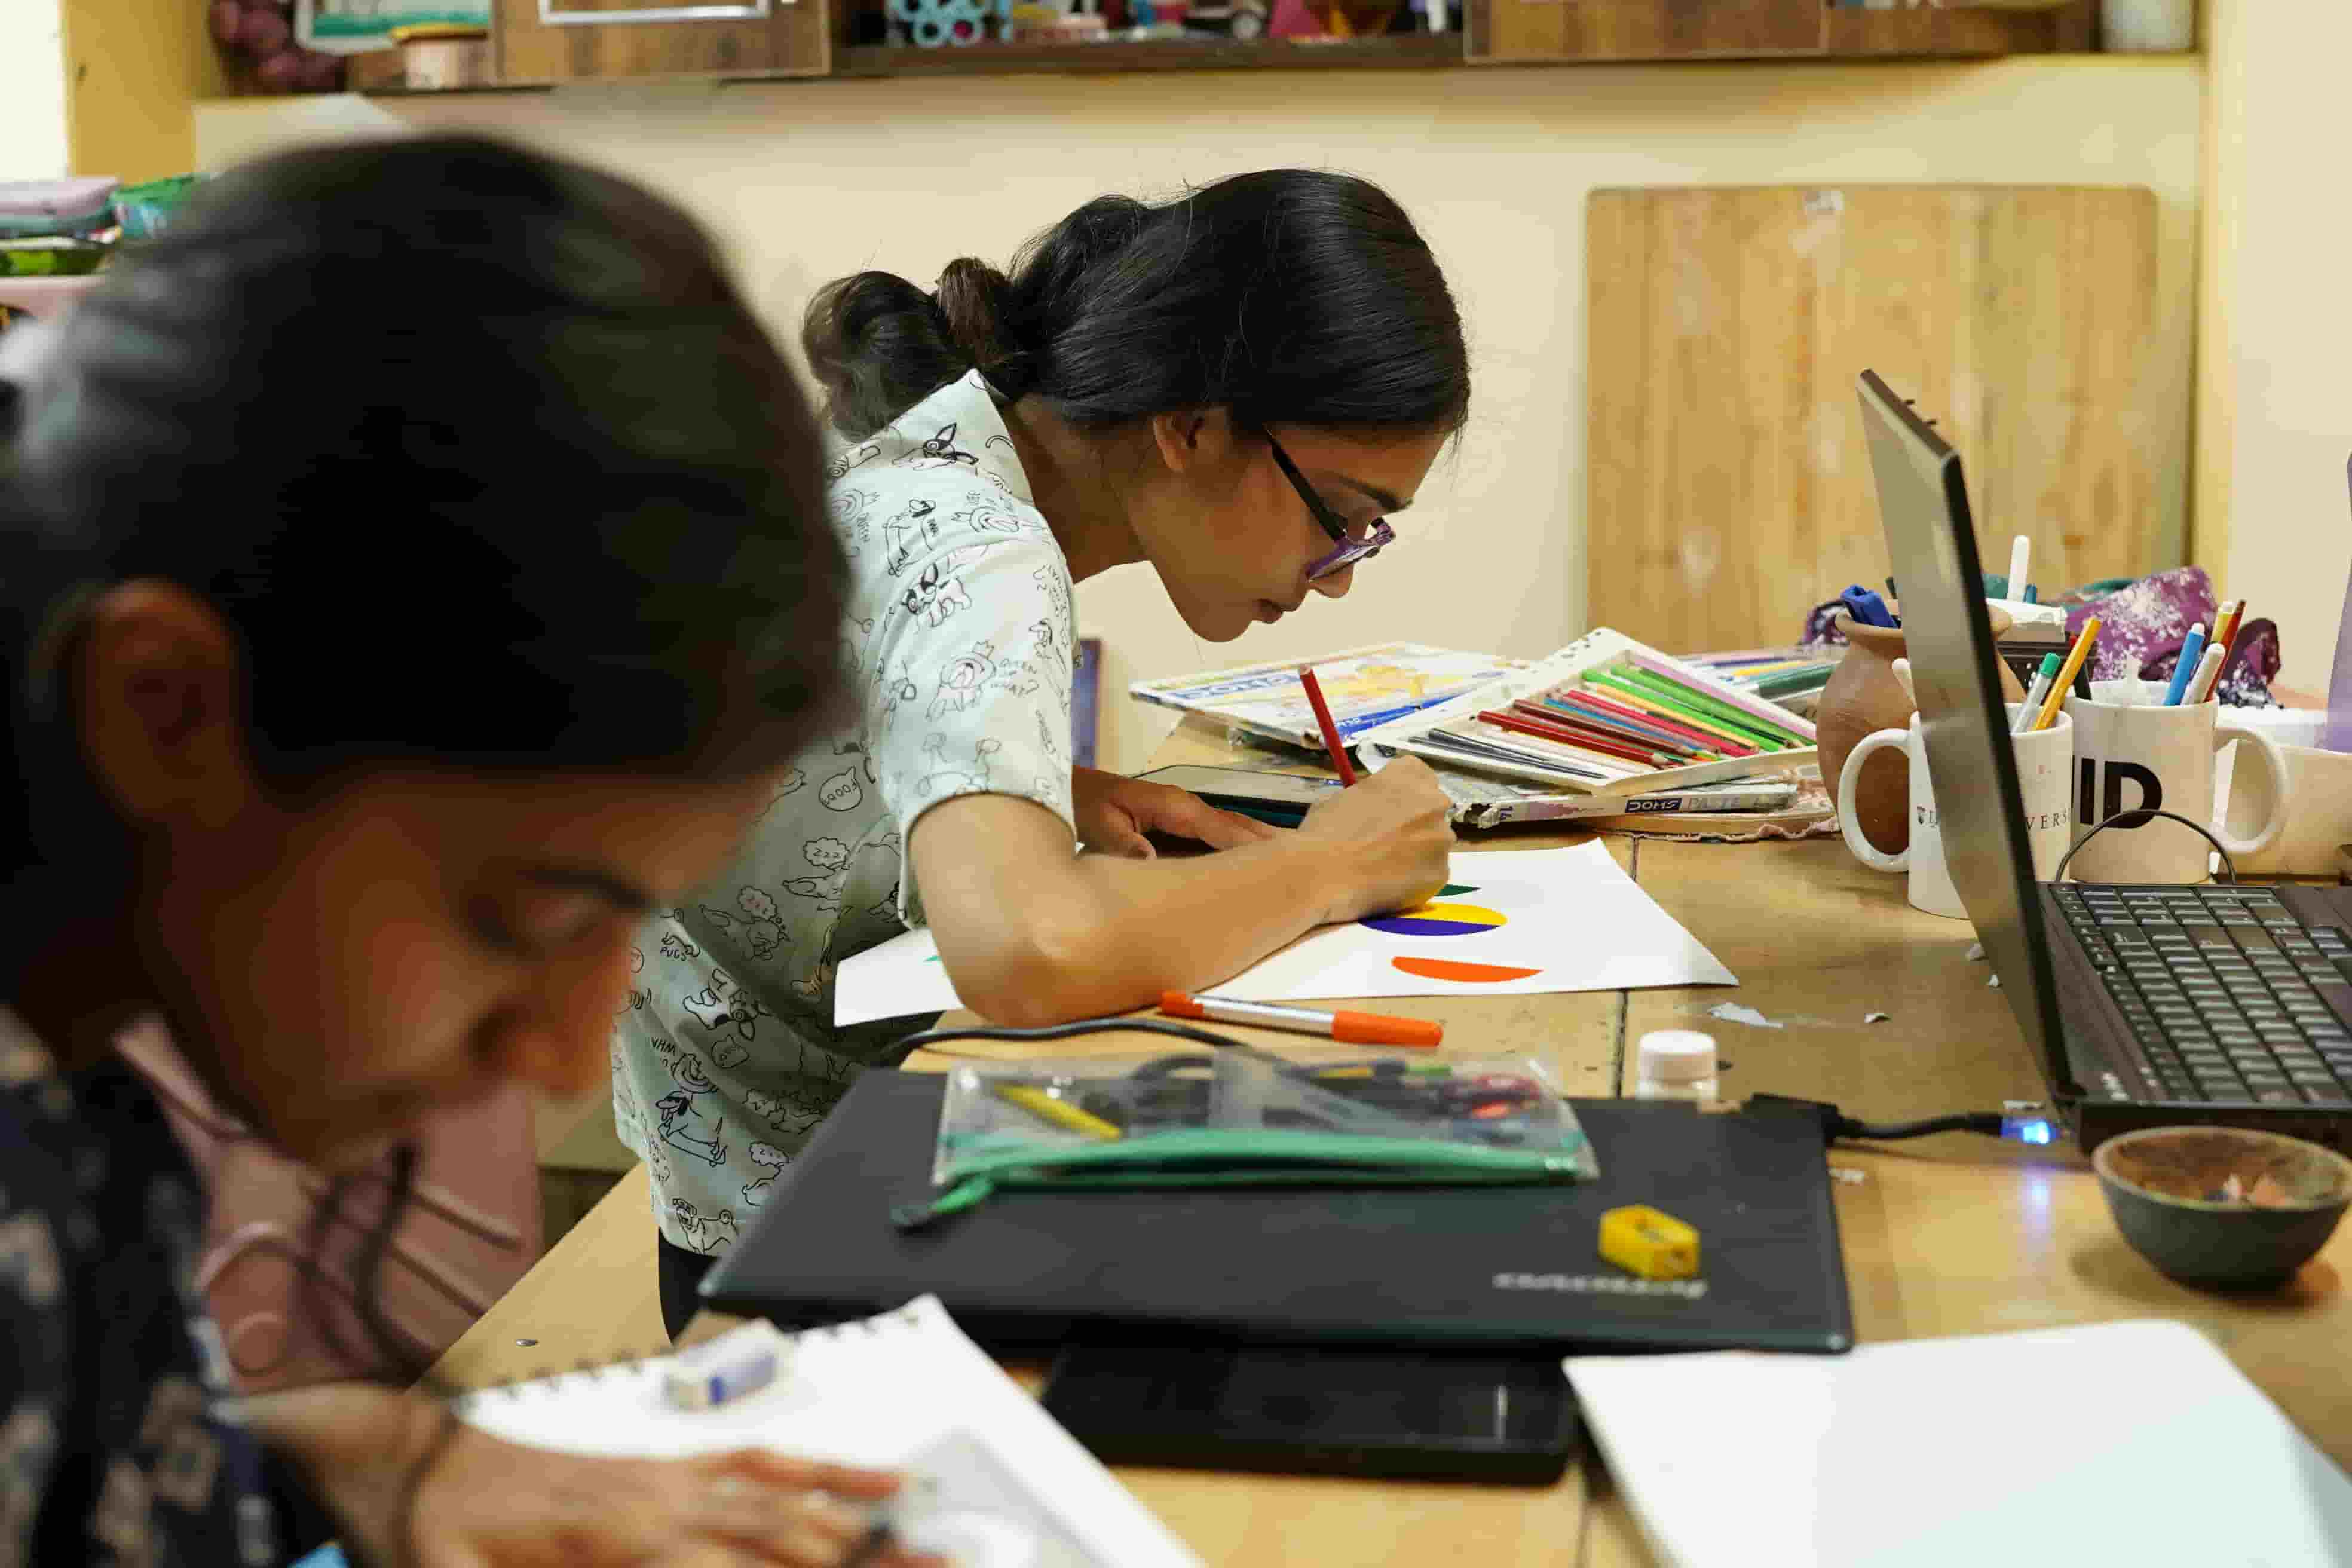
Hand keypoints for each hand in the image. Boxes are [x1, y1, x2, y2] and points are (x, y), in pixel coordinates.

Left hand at [405, 1423, 942, 1567]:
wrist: (421, 1463)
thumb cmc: (441, 1535)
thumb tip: (598, 1564)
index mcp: (621, 1544)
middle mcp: (666, 1505)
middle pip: (786, 1543)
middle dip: (861, 1565)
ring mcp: (680, 1480)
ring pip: (791, 1508)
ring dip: (865, 1531)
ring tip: (934, 1545)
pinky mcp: (679, 1467)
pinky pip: (767, 1466)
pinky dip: (828, 1476)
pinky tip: (879, 1489)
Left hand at [1071, 765, 1277, 859]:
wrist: (1068, 789)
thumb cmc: (1083, 806)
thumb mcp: (1098, 826)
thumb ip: (1126, 845)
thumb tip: (1155, 863)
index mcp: (1174, 806)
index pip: (1222, 829)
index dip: (1250, 847)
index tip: (1281, 863)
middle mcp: (1186, 807)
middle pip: (1236, 826)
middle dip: (1269, 844)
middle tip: (1309, 863)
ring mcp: (1184, 812)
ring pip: (1230, 829)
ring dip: (1259, 844)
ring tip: (1294, 862)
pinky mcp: (1178, 821)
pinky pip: (1216, 834)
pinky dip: (1239, 844)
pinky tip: (1253, 859)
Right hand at [1292, 755, 1454, 924]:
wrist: (1326, 875)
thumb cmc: (1326, 832)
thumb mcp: (1341, 797)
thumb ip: (1367, 797)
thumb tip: (1369, 808)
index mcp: (1407, 775)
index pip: (1418, 774)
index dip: (1404, 792)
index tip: (1390, 806)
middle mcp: (1433, 801)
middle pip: (1432, 807)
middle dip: (1416, 820)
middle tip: (1390, 838)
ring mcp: (1442, 837)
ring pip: (1436, 841)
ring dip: (1419, 849)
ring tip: (1388, 867)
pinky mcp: (1442, 871)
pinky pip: (1431, 872)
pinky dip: (1417, 878)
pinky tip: (1392, 884)